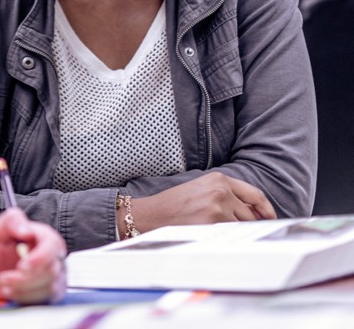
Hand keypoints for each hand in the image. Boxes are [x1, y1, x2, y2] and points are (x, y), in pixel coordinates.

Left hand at [0, 207, 66, 304]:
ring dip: (22, 289)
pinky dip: (25, 299)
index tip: (21, 267)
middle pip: (50, 271)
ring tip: (2, 285)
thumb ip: (11, 221)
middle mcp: (55, 256)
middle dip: (24, 278)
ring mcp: (56, 276)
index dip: (39, 258)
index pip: (52, 247)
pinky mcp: (52, 293)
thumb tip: (26, 230)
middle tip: (1, 278)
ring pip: (49, 288)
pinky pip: (45, 301)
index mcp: (46, 237)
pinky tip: (10, 292)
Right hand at [131, 172, 275, 233]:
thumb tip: (255, 214)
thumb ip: (227, 196)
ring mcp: (218, 207)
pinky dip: (226, 240)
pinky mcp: (213, 224)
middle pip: (251, 214)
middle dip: (247, 226)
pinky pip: (231, 236)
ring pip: (242, 227)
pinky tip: (210, 237)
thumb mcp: (201, 190)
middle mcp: (221, 191)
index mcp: (219, 179)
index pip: (254, 194)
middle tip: (234, 232)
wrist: (150, 214)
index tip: (270, 218)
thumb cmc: (173, 205)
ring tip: (213, 232)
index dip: (266, 209)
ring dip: (234, 234)